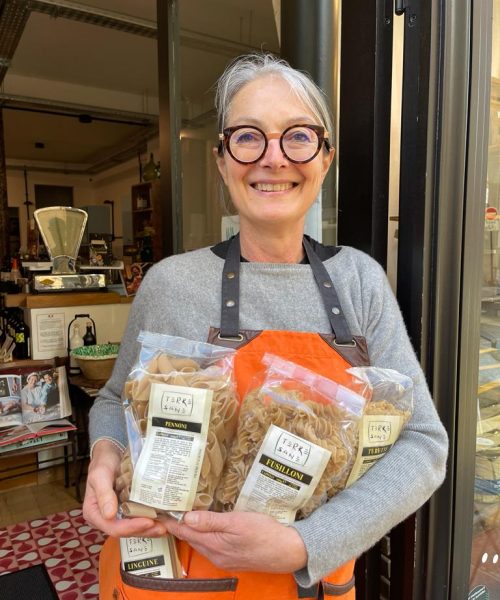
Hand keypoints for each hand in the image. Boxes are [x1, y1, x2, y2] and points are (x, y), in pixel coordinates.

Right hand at [82, 439, 165, 537]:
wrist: (110, 453)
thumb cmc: (103, 463)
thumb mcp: (100, 475)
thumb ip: (103, 494)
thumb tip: (109, 515)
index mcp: (94, 513)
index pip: (112, 527)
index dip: (130, 527)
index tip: (147, 522)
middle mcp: (105, 518)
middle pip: (125, 531)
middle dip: (143, 531)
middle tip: (161, 528)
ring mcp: (116, 515)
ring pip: (133, 528)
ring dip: (148, 530)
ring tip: (164, 527)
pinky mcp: (126, 510)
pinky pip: (137, 519)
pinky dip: (149, 522)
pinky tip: (161, 521)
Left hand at [160, 511, 307, 572]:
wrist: (288, 552)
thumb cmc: (264, 533)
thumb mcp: (238, 522)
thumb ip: (211, 521)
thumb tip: (186, 517)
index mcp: (213, 545)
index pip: (184, 531)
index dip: (171, 520)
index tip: (157, 510)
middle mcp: (215, 555)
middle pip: (190, 537)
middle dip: (178, 524)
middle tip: (167, 507)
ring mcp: (224, 558)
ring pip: (200, 541)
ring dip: (190, 529)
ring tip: (182, 513)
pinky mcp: (233, 558)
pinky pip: (211, 545)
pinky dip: (203, 534)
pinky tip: (205, 525)